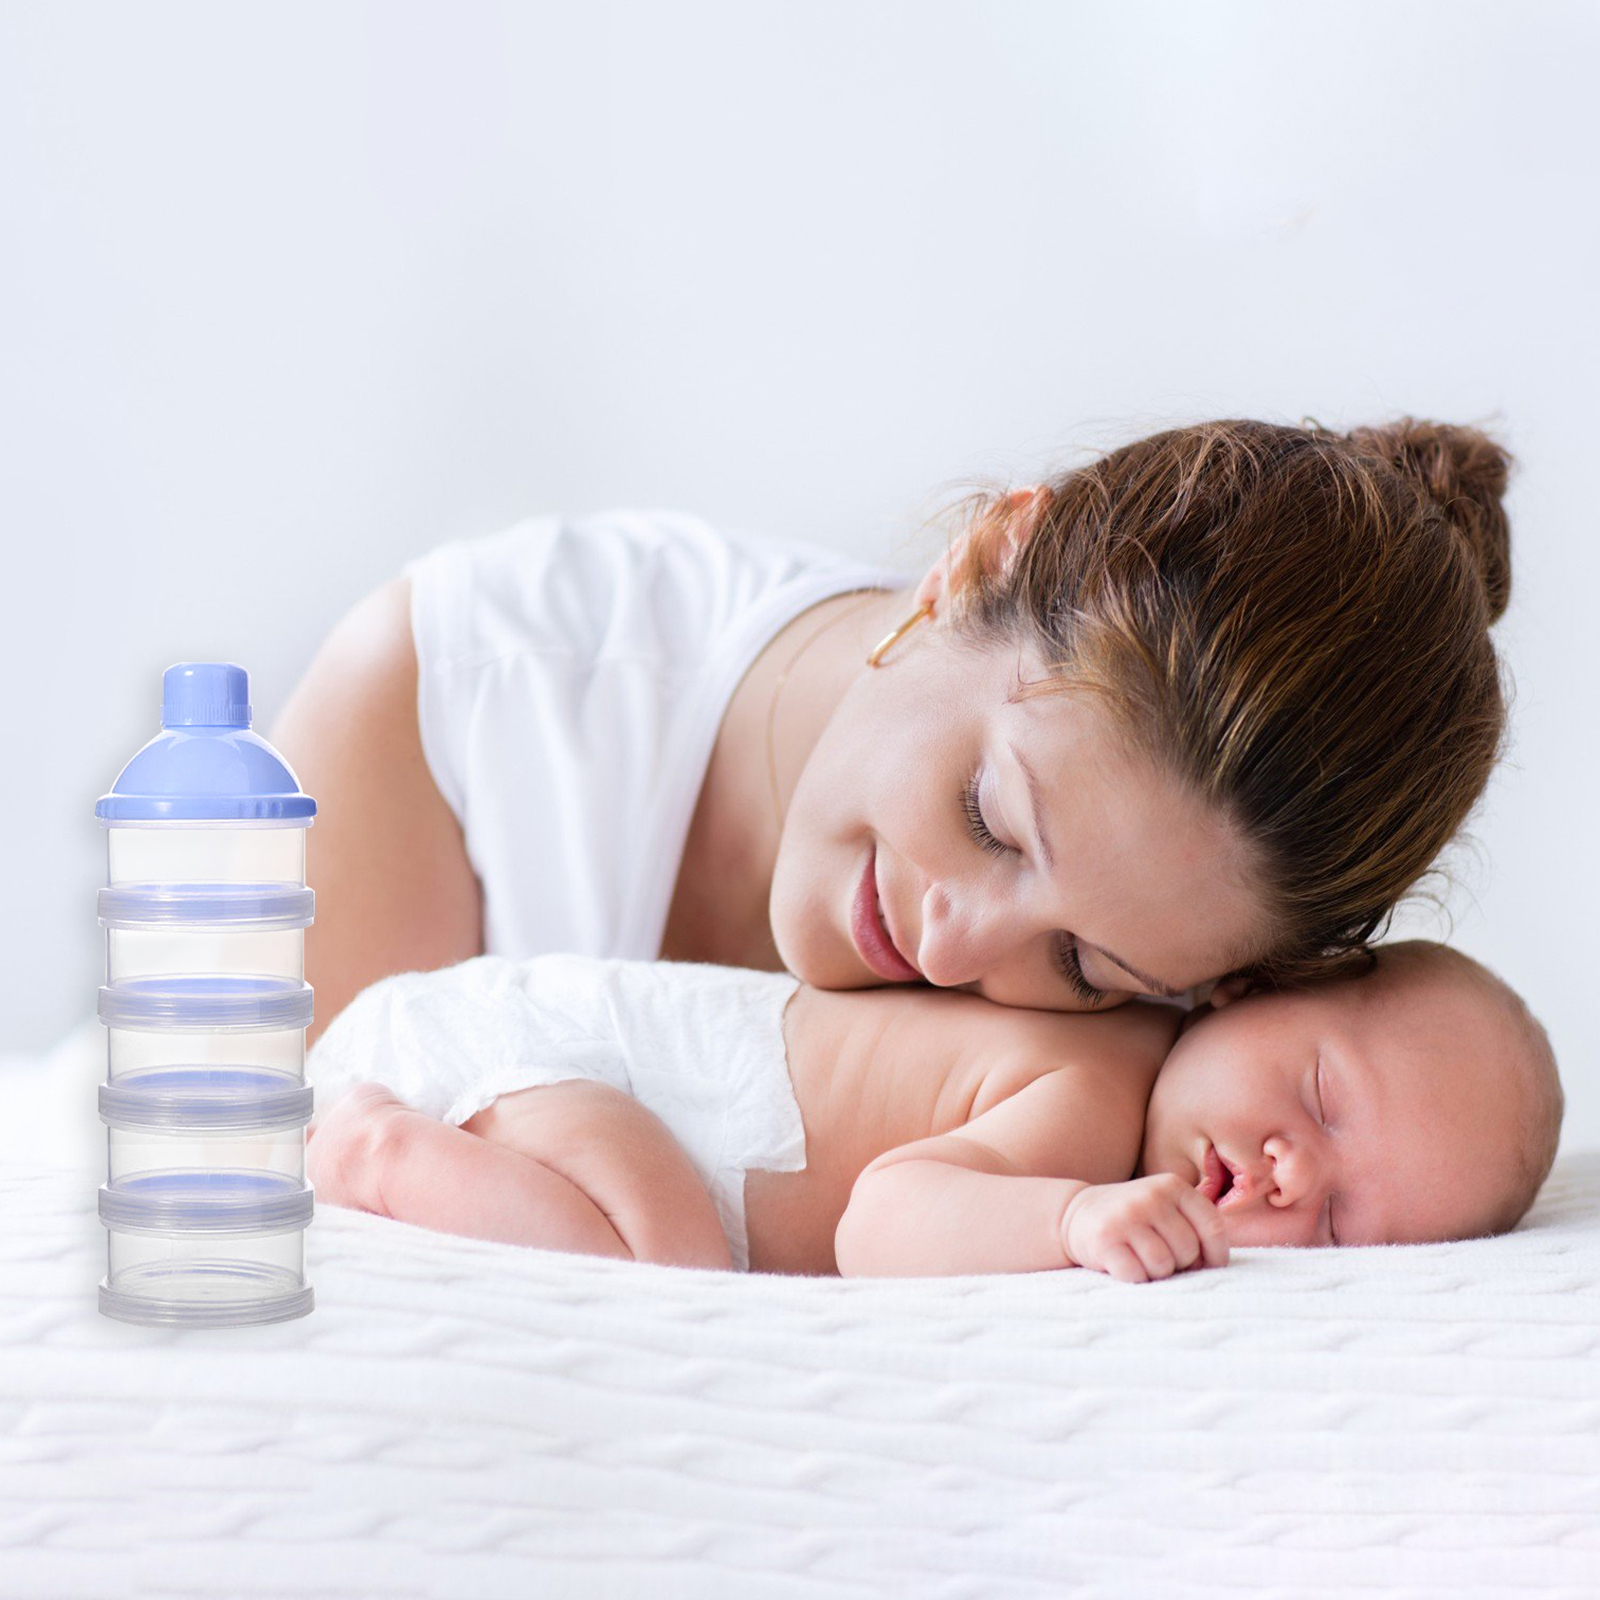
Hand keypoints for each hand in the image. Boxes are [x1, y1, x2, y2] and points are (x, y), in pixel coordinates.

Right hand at [1060, 1175, 1228, 1281]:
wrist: (1077, 1214)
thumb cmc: (1134, 1218)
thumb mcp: (1165, 1206)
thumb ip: (1194, 1225)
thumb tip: (1216, 1263)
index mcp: (1173, 1186)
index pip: (1213, 1227)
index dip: (1215, 1254)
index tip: (1207, 1264)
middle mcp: (1151, 1197)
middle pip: (1188, 1250)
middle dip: (1180, 1264)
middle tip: (1160, 1255)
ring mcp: (1126, 1217)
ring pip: (1163, 1266)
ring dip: (1155, 1272)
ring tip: (1141, 1258)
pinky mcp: (1105, 1239)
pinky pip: (1137, 1276)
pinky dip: (1134, 1278)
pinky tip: (1124, 1262)